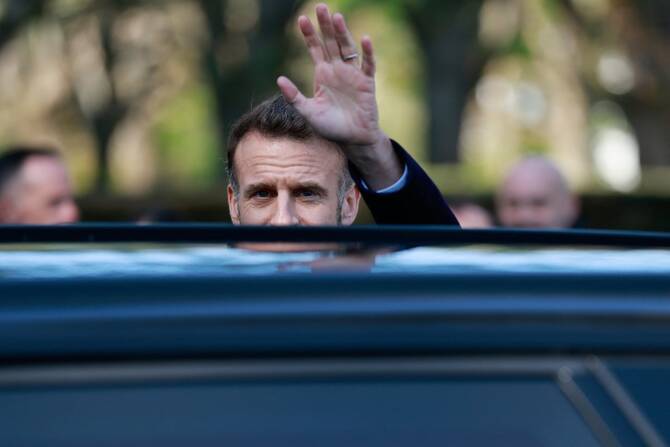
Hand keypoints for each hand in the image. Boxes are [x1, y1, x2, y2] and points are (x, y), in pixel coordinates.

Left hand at [277, 3, 402, 189]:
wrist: (353, 140)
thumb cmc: (331, 127)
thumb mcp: (308, 113)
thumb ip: (294, 97)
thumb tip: (279, 79)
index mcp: (323, 75)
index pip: (315, 49)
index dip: (309, 35)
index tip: (301, 20)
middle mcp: (338, 70)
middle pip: (331, 43)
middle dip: (325, 26)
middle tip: (320, 7)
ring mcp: (353, 75)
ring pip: (348, 49)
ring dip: (343, 33)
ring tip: (337, 18)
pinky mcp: (367, 83)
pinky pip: (368, 65)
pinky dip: (367, 52)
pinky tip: (364, 39)